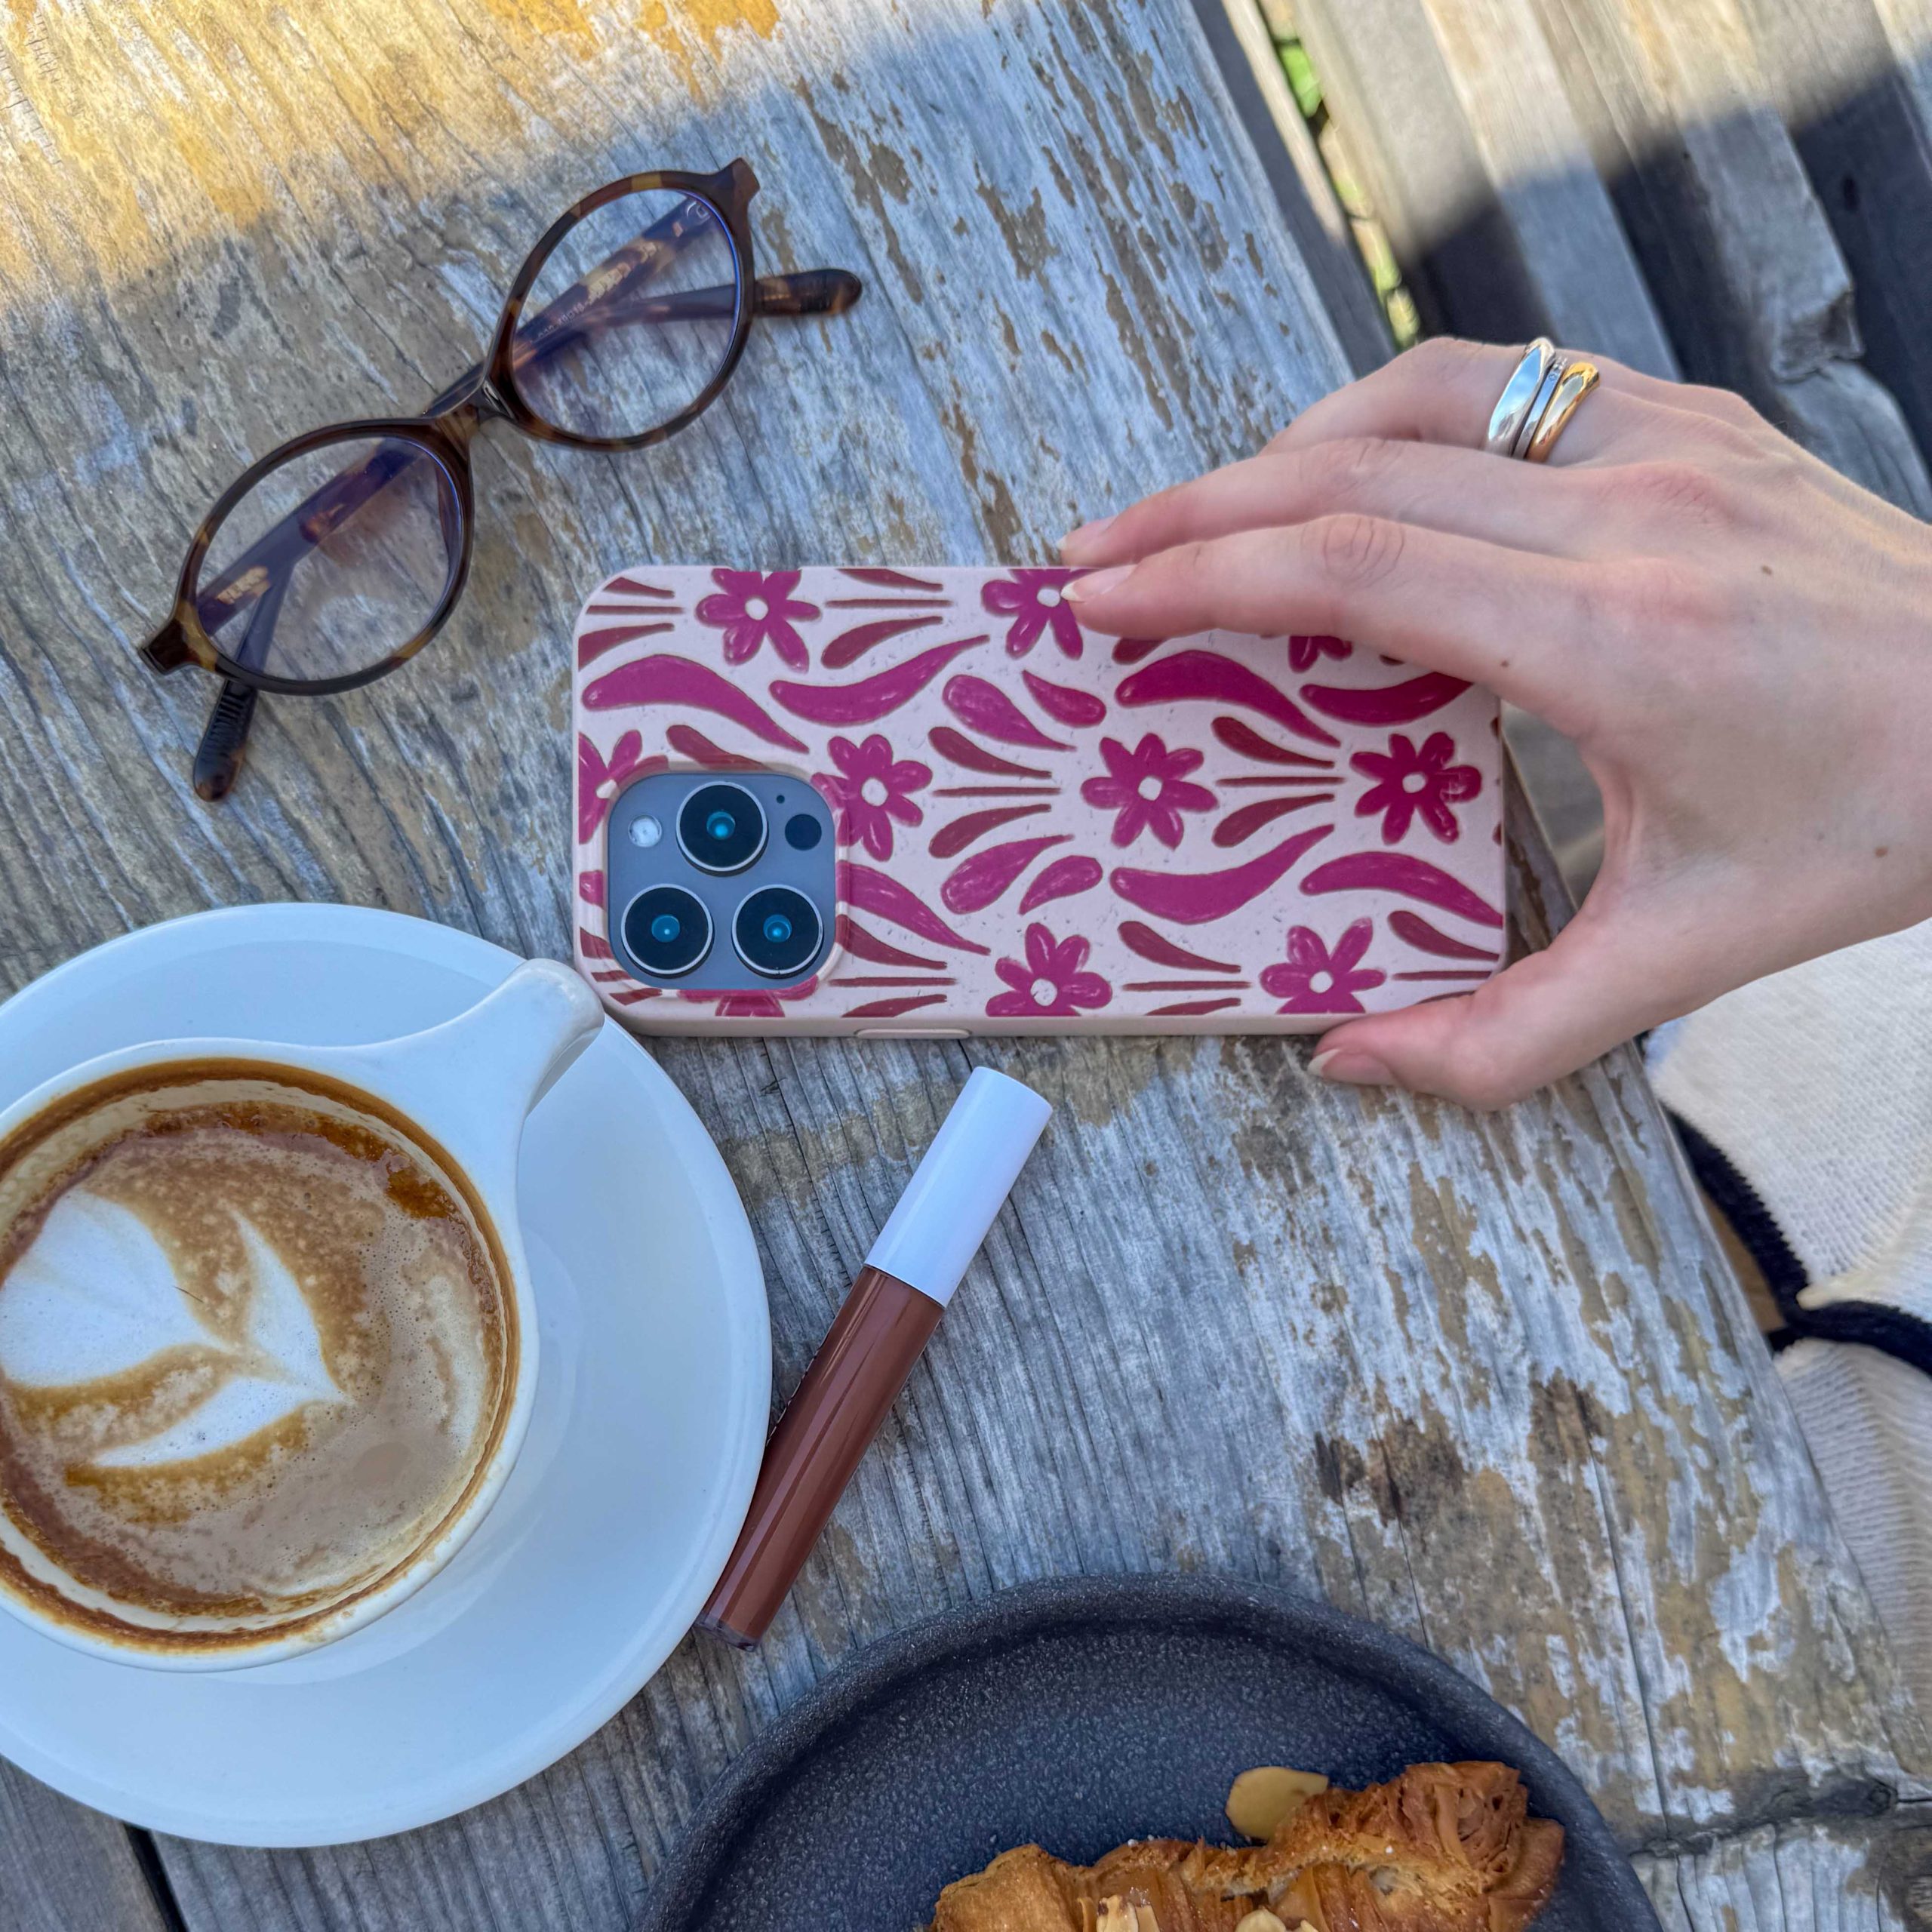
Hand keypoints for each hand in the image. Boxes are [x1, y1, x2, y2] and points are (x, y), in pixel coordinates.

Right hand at [1060, 337, 1931, 1107]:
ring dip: (1278, 452)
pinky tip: (1348, 474)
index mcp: (1612, 638)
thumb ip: (1505, 1037)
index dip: (1199, 578)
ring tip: (1197, 523)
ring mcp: (1666, 440)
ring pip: (1414, 400)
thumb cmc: (1871, 828)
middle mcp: (1628, 511)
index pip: (1350, 569)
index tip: (1098, 604)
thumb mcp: (1687, 962)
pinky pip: (1499, 383)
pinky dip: (1387, 419)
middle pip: (1348, 475)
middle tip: (1087, 563)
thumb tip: (1344, 1058)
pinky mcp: (1693, 415)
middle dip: (1191, 515)